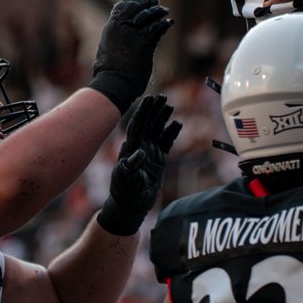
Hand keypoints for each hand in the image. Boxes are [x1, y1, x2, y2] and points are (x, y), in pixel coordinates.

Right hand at [88, 0, 173, 113]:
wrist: (113, 84)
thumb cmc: (109, 73)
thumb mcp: (107, 49)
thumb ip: (113, 39)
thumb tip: (117, 35)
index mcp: (110, 28)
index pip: (121, 6)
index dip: (133, 0)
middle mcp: (121, 27)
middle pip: (136, 7)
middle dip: (147, 2)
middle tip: (155, 2)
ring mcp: (133, 34)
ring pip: (149, 15)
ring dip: (159, 12)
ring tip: (165, 11)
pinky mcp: (145, 43)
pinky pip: (158, 28)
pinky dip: (165, 24)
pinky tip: (169, 23)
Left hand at [97, 94, 180, 235]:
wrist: (131, 205)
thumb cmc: (125, 193)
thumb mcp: (126, 180)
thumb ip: (131, 166)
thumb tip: (139, 153)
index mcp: (131, 148)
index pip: (138, 125)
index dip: (144, 112)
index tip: (150, 99)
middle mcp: (140, 147)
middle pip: (148, 124)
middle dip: (154, 110)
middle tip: (162, 97)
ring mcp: (149, 152)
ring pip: (157, 130)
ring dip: (162, 118)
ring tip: (169, 105)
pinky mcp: (158, 159)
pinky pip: (166, 142)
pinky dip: (171, 133)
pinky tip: (177, 124)